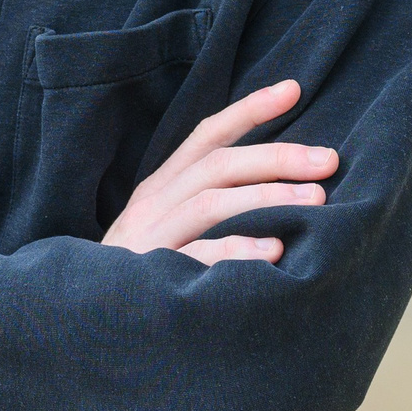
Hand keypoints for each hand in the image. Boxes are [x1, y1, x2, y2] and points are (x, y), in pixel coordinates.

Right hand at [102, 80, 331, 264]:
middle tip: (328, 160)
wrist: (83, 320)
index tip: (294, 89)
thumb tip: (279, 183)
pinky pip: (198, 256)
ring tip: (316, 201)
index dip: (249, 109)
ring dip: (268, 197)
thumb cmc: (142, 273)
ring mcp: (150, 237)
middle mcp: (154, 203)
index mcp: (161, 186)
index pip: (207, 135)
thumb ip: (208, 201)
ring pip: (212, 203)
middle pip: (218, 164)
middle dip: (277, 157)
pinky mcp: (151, 275)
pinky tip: (276, 251)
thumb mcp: (167, 226)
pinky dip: (238, 250)